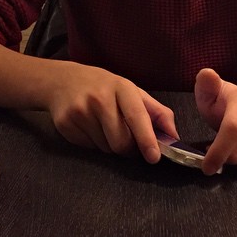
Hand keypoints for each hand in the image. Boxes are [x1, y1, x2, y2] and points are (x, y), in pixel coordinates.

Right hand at [46, 61, 177, 163]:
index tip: (154, 157)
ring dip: (110, 145)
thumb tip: (175, 137)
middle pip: (120, 141)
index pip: (137, 116)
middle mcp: (99, 97)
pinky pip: (88, 148)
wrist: (62, 80)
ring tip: (103, 126)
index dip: (146, 138)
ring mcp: (80, 110)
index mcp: (121, 87)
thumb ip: (156, 112)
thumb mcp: (130, 91)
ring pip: (105, 148)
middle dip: (128, 148)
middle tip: (126, 138)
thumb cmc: (103, 87)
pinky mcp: (65, 124)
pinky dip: (93, 144)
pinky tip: (89, 127)